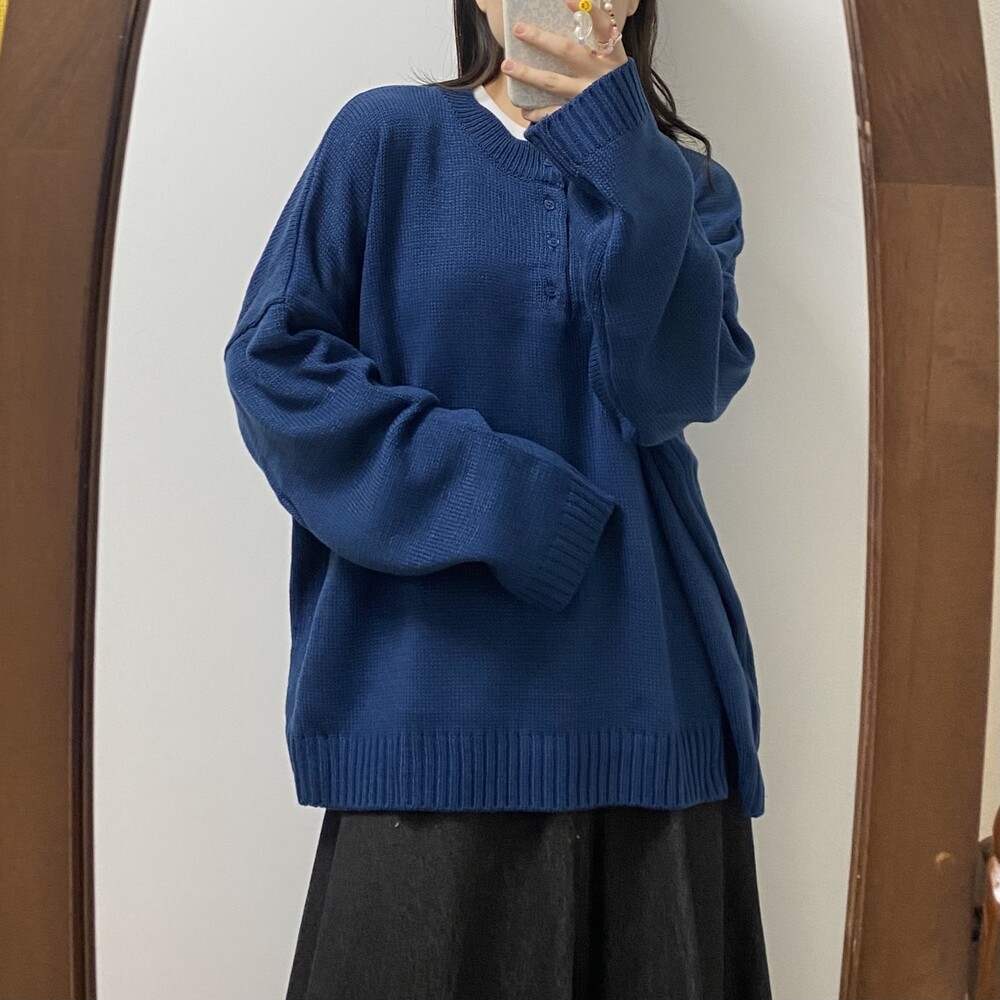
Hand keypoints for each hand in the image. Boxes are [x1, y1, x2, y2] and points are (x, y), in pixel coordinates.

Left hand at [500, 0, 628, 122]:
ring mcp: (588, 96)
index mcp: (612, 56)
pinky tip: (523, 109)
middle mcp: (600, 74)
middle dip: (540, 39)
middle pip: (567, 51)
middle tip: (518, 29)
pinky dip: (537, 112)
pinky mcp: (579, 116)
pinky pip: (553, 113)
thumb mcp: (614, 62)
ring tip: (507, 65)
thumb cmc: (616, 88)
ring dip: (528, 74)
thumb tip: (581, 11)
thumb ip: (600, 41)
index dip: (587, 11)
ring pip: (553, 82)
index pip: (601, 27)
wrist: (628, 128)